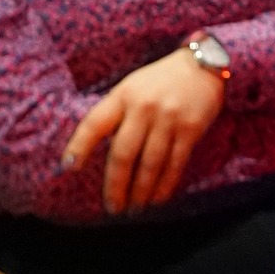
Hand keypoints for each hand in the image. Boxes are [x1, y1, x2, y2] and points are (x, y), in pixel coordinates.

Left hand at [61, 48, 225, 214]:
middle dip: (116, 185)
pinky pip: (175, 163)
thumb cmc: (161, 80)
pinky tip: (157, 199)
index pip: (95, 123)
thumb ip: (116, 113)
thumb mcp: (132, 87)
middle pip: (123, 153)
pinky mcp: (191, 128)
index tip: (69, 167)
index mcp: (123, 95)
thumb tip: (92, 151)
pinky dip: (165, 185)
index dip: (80, 146)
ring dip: (140, 191)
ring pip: (150, 164)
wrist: (205, 64)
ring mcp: (169, 118)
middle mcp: (144, 107)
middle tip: (112, 207)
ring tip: (134, 209)